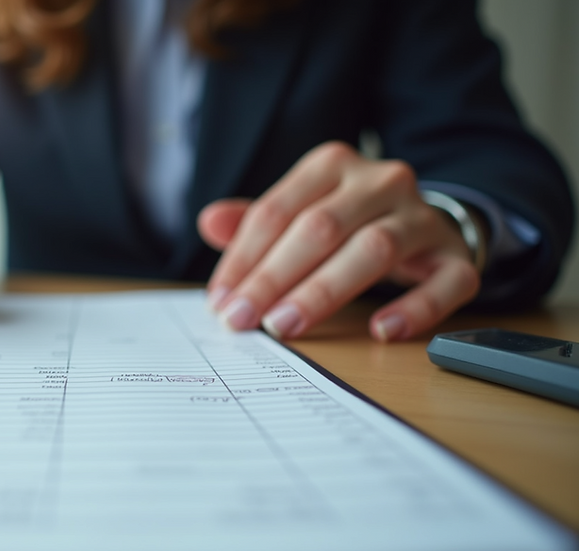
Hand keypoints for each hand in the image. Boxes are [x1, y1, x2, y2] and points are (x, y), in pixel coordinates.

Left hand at [198, 141, 480, 341]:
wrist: (425, 221)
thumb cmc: (347, 221)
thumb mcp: (299, 212)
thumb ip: (254, 222)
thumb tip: (208, 222)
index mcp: (332, 165)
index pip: (276, 211)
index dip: (243, 258)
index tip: (221, 300)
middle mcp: (380, 181)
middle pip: (319, 228)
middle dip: (273, 278)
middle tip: (242, 320)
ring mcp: (422, 217)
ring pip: (373, 250)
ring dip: (323, 292)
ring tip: (285, 326)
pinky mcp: (455, 255)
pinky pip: (445, 283)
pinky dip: (415, 309)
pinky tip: (381, 331)